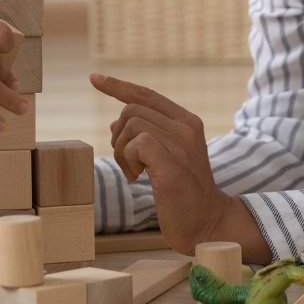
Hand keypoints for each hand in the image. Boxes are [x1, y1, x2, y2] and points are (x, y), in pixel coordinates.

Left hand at [90, 72, 267, 259]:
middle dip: (119, 136)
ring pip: (131, 125)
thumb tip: (115, 123)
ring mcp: (181, 146)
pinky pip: (137, 144)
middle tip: (129, 164)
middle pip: (131, 110)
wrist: (208, 224)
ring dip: (122, 151)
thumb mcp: (165, 156)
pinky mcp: (172, 166)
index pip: (146, 94)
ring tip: (135, 173)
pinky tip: (138, 178)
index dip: (117, 85)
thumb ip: (145, 135)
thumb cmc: (182, 192)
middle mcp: (186, 128)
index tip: (94, 78)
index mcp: (186, 121)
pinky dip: (129, 160)